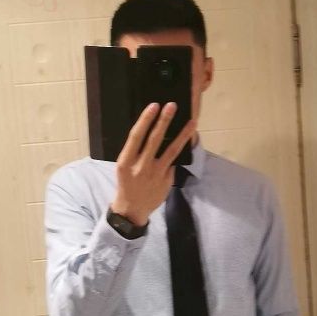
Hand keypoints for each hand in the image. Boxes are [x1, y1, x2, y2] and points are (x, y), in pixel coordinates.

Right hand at [111, 102, 195, 225]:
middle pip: (154, 140)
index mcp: (126, 161)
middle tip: (172, 106)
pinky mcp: (167, 180)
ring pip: (172, 150)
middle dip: (164, 121)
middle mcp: (141, 166)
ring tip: (192, 122)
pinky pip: (175, 161)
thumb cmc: (127, 182)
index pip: (136, 136)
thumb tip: (151, 128)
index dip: (145, 120)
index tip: (154, 106)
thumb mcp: (124, 166)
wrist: (132, 209)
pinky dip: (182, 149)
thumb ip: (135, 151)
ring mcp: (156, 174)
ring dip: (183, 135)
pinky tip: (189, 139)